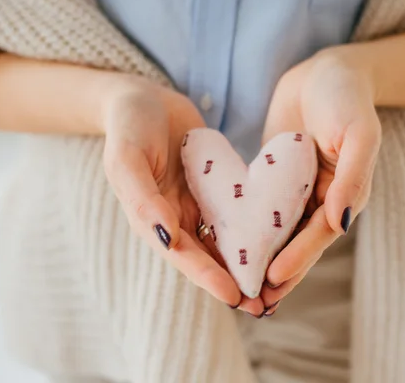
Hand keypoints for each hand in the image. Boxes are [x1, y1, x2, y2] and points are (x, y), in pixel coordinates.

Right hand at [102, 77, 264, 314]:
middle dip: (234, 283)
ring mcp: (196, 206)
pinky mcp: (213, 192)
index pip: (182, 256)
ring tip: (276, 287)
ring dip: (247, 266)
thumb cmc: (130, 125)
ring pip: (225, 243)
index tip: (235, 297)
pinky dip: (253, 232)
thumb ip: (142, 197)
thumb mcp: (127, 157)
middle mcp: (175, 220)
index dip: (208, 278)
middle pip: (207, 259)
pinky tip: (277, 243)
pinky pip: (236, 216)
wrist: (144, 99)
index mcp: (151, 219)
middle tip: (264, 306)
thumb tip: (166, 238)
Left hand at [261, 49, 381, 310]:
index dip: (297, 257)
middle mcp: (321, 199)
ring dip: (260, 259)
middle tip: (252, 301)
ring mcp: (297, 192)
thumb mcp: (358, 132)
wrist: (325, 71)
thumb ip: (352, 176)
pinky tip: (228, 244)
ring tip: (238, 286)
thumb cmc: (346, 98)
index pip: (318, 233)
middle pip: (297, 243)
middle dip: (277, 272)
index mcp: (344, 194)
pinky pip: (261, 209)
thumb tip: (342, 223)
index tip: (272, 278)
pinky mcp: (276, 180)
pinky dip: (248, 229)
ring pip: (277, 233)